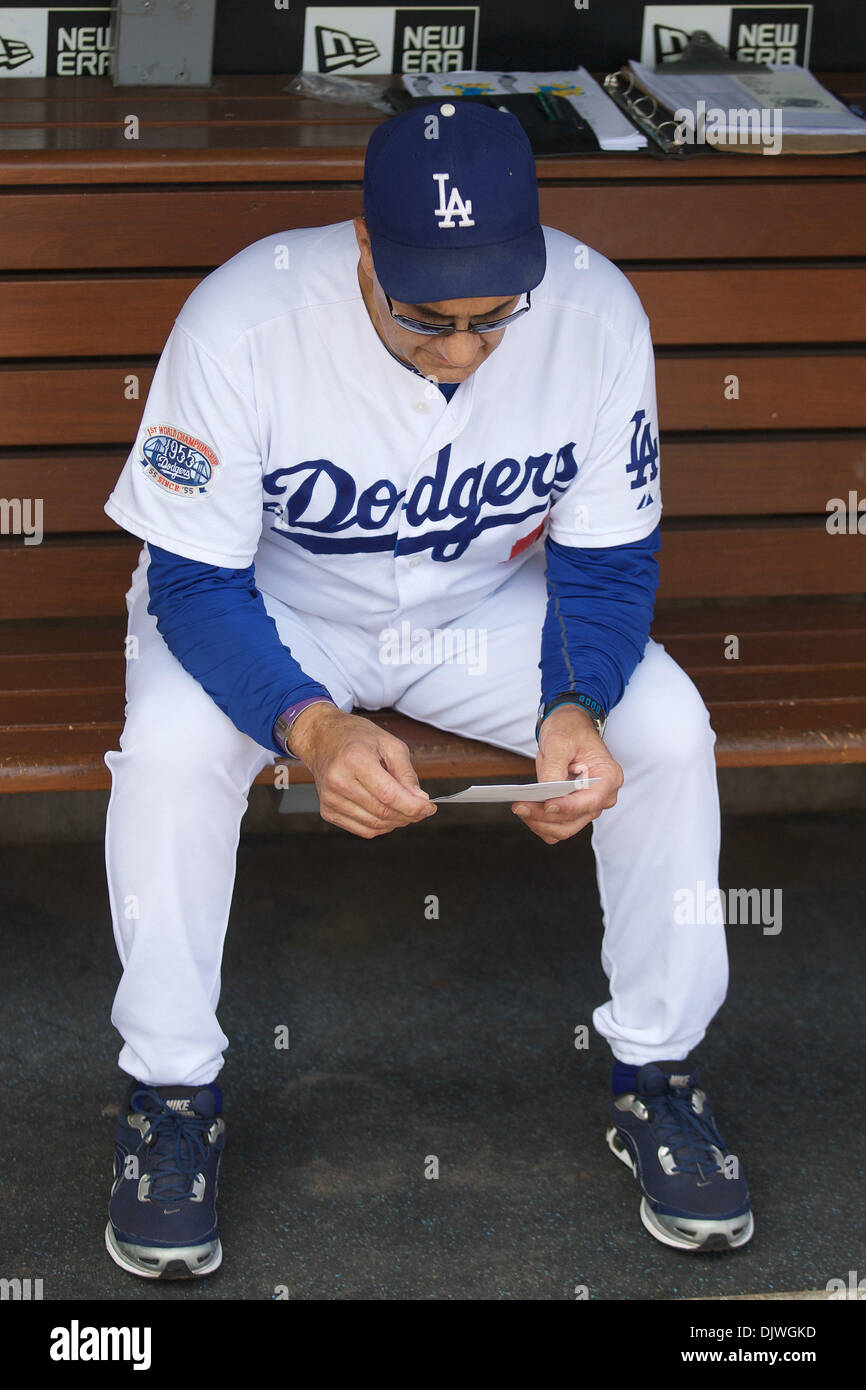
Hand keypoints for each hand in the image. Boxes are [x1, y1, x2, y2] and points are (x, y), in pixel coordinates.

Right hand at [287, 703, 436, 838]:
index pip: (389, 795)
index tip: (430, 807)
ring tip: (405, 809)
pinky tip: (388, 813)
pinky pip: (363, 830)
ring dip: (396, 822)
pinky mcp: (328, 811)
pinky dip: (381, 826)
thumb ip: (406, 773)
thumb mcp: (390, 744)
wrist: (322, 739)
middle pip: (383, 812)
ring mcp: (330, 799)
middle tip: (422, 809)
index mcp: (354, 759)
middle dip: (409, 815)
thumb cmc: (357, 738)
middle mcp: (338, 781)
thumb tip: (420, 800)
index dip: (414, 806)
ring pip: (375, 825)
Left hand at [512, 705, 622, 844]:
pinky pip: (557, 827)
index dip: (568, 807)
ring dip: (540, 822)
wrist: (569, 728)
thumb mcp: (559, 741)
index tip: (546, 805)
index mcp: (608, 777)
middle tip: (520, 806)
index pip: (590, 801)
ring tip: (520, 807)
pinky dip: (541, 823)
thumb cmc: (570, 730)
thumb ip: (554, 768)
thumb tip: (547, 793)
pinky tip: (528, 809)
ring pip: (564, 828)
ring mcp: (588, 806)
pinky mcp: (574, 810)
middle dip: (545, 817)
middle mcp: (603, 796)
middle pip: (575, 820)